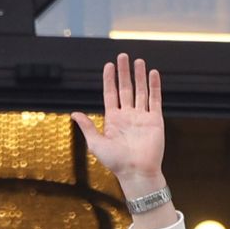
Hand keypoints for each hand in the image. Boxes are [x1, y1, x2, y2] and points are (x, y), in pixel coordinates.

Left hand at [72, 54, 166, 201]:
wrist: (136, 172)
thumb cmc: (115, 162)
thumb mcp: (96, 144)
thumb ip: (87, 127)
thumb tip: (74, 113)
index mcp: (113, 120)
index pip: (110, 94)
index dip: (109, 79)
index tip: (109, 65)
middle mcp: (127, 116)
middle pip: (125, 88)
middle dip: (124, 72)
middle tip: (123, 56)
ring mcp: (141, 117)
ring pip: (140, 91)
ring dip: (139, 76)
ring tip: (138, 61)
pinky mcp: (155, 120)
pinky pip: (155, 99)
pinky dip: (154, 86)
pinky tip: (152, 73)